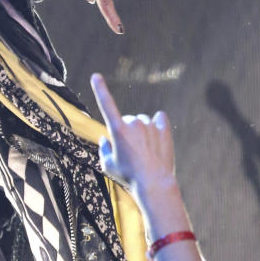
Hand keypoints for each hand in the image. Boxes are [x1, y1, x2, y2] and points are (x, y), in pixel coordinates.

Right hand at [90, 73, 176, 203]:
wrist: (154, 184)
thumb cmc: (128, 176)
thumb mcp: (108, 165)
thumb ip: (103, 149)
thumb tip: (106, 139)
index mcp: (117, 130)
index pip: (106, 105)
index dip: (100, 89)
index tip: (96, 76)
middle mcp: (133, 123)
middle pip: (127, 121)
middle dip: (127, 132)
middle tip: (130, 152)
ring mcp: (150, 125)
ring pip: (142, 122)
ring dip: (141, 131)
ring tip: (144, 151)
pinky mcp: (164, 129)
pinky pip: (159, 119)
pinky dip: (156, 124)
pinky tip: (156, 137)